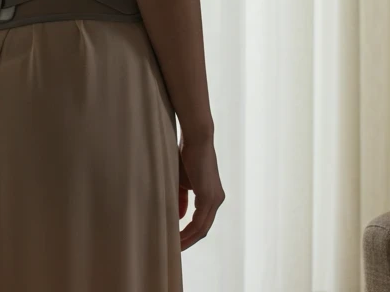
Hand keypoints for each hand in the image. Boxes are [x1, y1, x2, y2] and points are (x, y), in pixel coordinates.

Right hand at [178, 131, 223, 249]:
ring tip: (173, 247)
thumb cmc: (186, 156)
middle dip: (188, 241)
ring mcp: (215, 199)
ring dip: (187, 239)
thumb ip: (180, 200)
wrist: (196, 138)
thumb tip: (179, 217)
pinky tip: (177, 237)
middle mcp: (217, 200)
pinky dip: (188, 231)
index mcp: (211, 196)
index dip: (188, 234)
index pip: (201, 222)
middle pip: (203, 229)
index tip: (174, 241)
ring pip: (202, 228)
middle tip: (173, 250)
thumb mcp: (181, 183)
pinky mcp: (210, 196)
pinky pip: (200, 221)